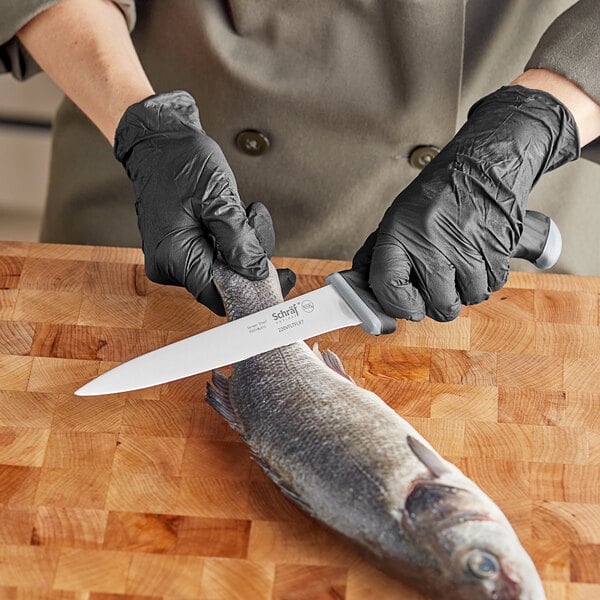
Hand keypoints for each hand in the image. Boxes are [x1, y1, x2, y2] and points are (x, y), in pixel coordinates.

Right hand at [114, 91, 293, 314]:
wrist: (159, 141)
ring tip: (243, 211)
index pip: (219, 296)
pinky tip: (230, 215)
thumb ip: (239, 240)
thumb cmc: (180, 161)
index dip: (251, 289)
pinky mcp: (180, 249)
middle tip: (254, 222)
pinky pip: (214, 256)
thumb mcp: (218, 198)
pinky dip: (230, 239)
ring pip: (222, 268)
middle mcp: (168, 265)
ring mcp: (172, 258)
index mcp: (173, 257)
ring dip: (241, 244)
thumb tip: (256, 271)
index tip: (277, 277)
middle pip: (224, 282)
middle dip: (248, 257)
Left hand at [353, 86, 578, 321]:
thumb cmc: (439, 192)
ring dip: (467, 288)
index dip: (399, 306)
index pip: (389, 287)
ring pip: (470, 297)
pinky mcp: (497, 244)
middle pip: (439, 304)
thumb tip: (362, 290)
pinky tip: (479, 255)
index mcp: (399, 232)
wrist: (485, 162)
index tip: (407, 307)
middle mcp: (431, 239)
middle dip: (440, 301)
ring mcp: (466, 243)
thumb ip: (378, 255)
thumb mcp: (398, 218)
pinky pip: (493, 283)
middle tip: (440, 281)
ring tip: (461, 262)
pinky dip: (488, 277)